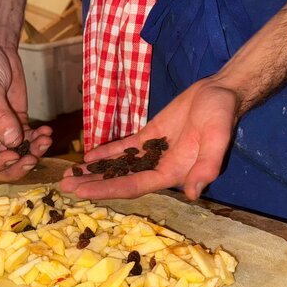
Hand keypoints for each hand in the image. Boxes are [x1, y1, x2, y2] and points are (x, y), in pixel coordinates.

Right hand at [0, 37, 51, 180]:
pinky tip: (46, 132)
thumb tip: (12, 142)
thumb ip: (0, 115)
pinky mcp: (15, 123)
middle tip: (33, 158)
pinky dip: (38, 140)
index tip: (13, 156)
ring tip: (45, 140)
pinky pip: (27, 140)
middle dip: (15, 165)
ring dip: (31, 152)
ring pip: (15, 155)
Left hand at [59, 76, 239, 199]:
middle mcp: (160, 168)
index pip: (134, 186)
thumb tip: (193, 193)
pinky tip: (88, 158)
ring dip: (95, 172)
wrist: (220, 93)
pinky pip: (125, 148)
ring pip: (120, 166)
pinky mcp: (150, 136)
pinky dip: (107, 153)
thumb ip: (206, 167)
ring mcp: (153, 152)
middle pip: (121, 180)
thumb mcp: (217, 139)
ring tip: (69, 175)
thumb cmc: (221, 116)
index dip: (108, 190)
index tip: (84, 194)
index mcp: (174, 173)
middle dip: (94, 184)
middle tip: (65, 187)